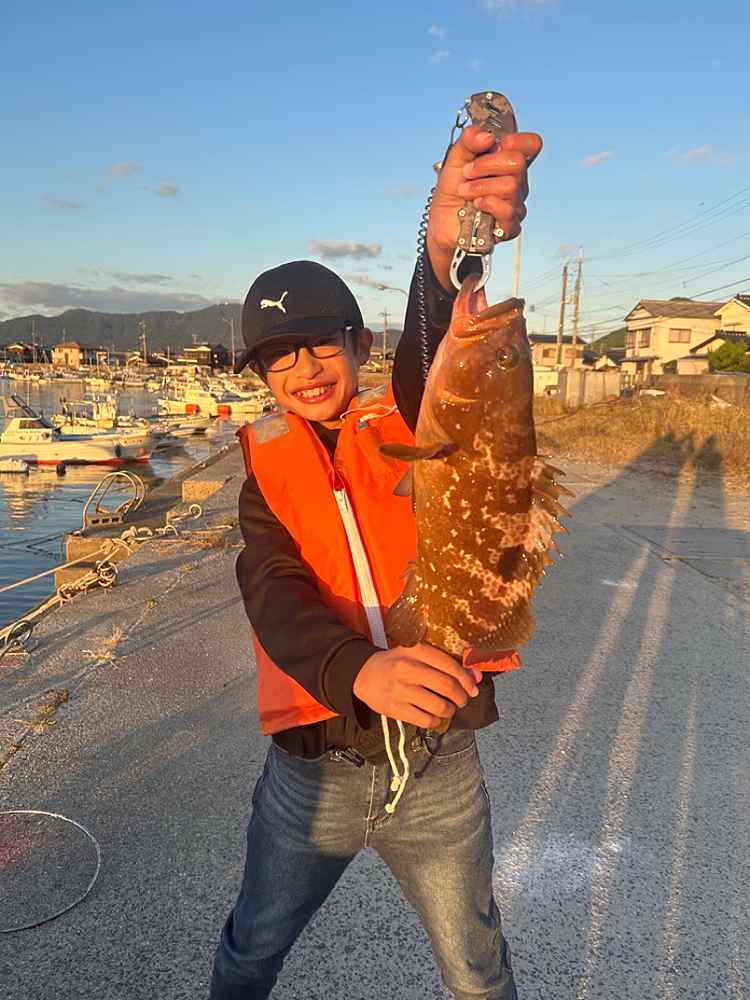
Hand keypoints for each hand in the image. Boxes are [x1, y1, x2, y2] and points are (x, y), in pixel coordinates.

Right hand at [353, 642, 482, 728]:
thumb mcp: (418, 655)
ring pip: (439, 706)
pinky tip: (435, 717)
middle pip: (447, 687)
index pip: (450, 665)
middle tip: (463, 700)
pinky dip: (436, 721)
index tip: (473, 688)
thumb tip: (476, 676)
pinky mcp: (394, 709)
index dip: (467, 679)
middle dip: (462, 697)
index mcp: (416, 651)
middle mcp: (408, 668)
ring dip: (450, 711)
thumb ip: (447, 663)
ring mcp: (401, 690)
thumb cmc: (397, 663)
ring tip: (448, 708)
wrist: (363, 674)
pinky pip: (426, 720)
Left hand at [426, 125, 542, 289]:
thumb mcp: (456, 159)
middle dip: (486, 164)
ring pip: (511, 186)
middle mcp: (517, 182)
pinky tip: (476, 206)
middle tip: (467, 173)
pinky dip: (487, 204)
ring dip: (480, 186)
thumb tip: (487, 136)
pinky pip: (507, 210)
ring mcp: (515, 205)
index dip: (514, 140)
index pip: (531, 144)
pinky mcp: (510, 226)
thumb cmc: (452, 192)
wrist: (441, 222)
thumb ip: (469, 140)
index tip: (490, 146)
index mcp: (508, 162)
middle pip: (518, 162)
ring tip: (465, 192)